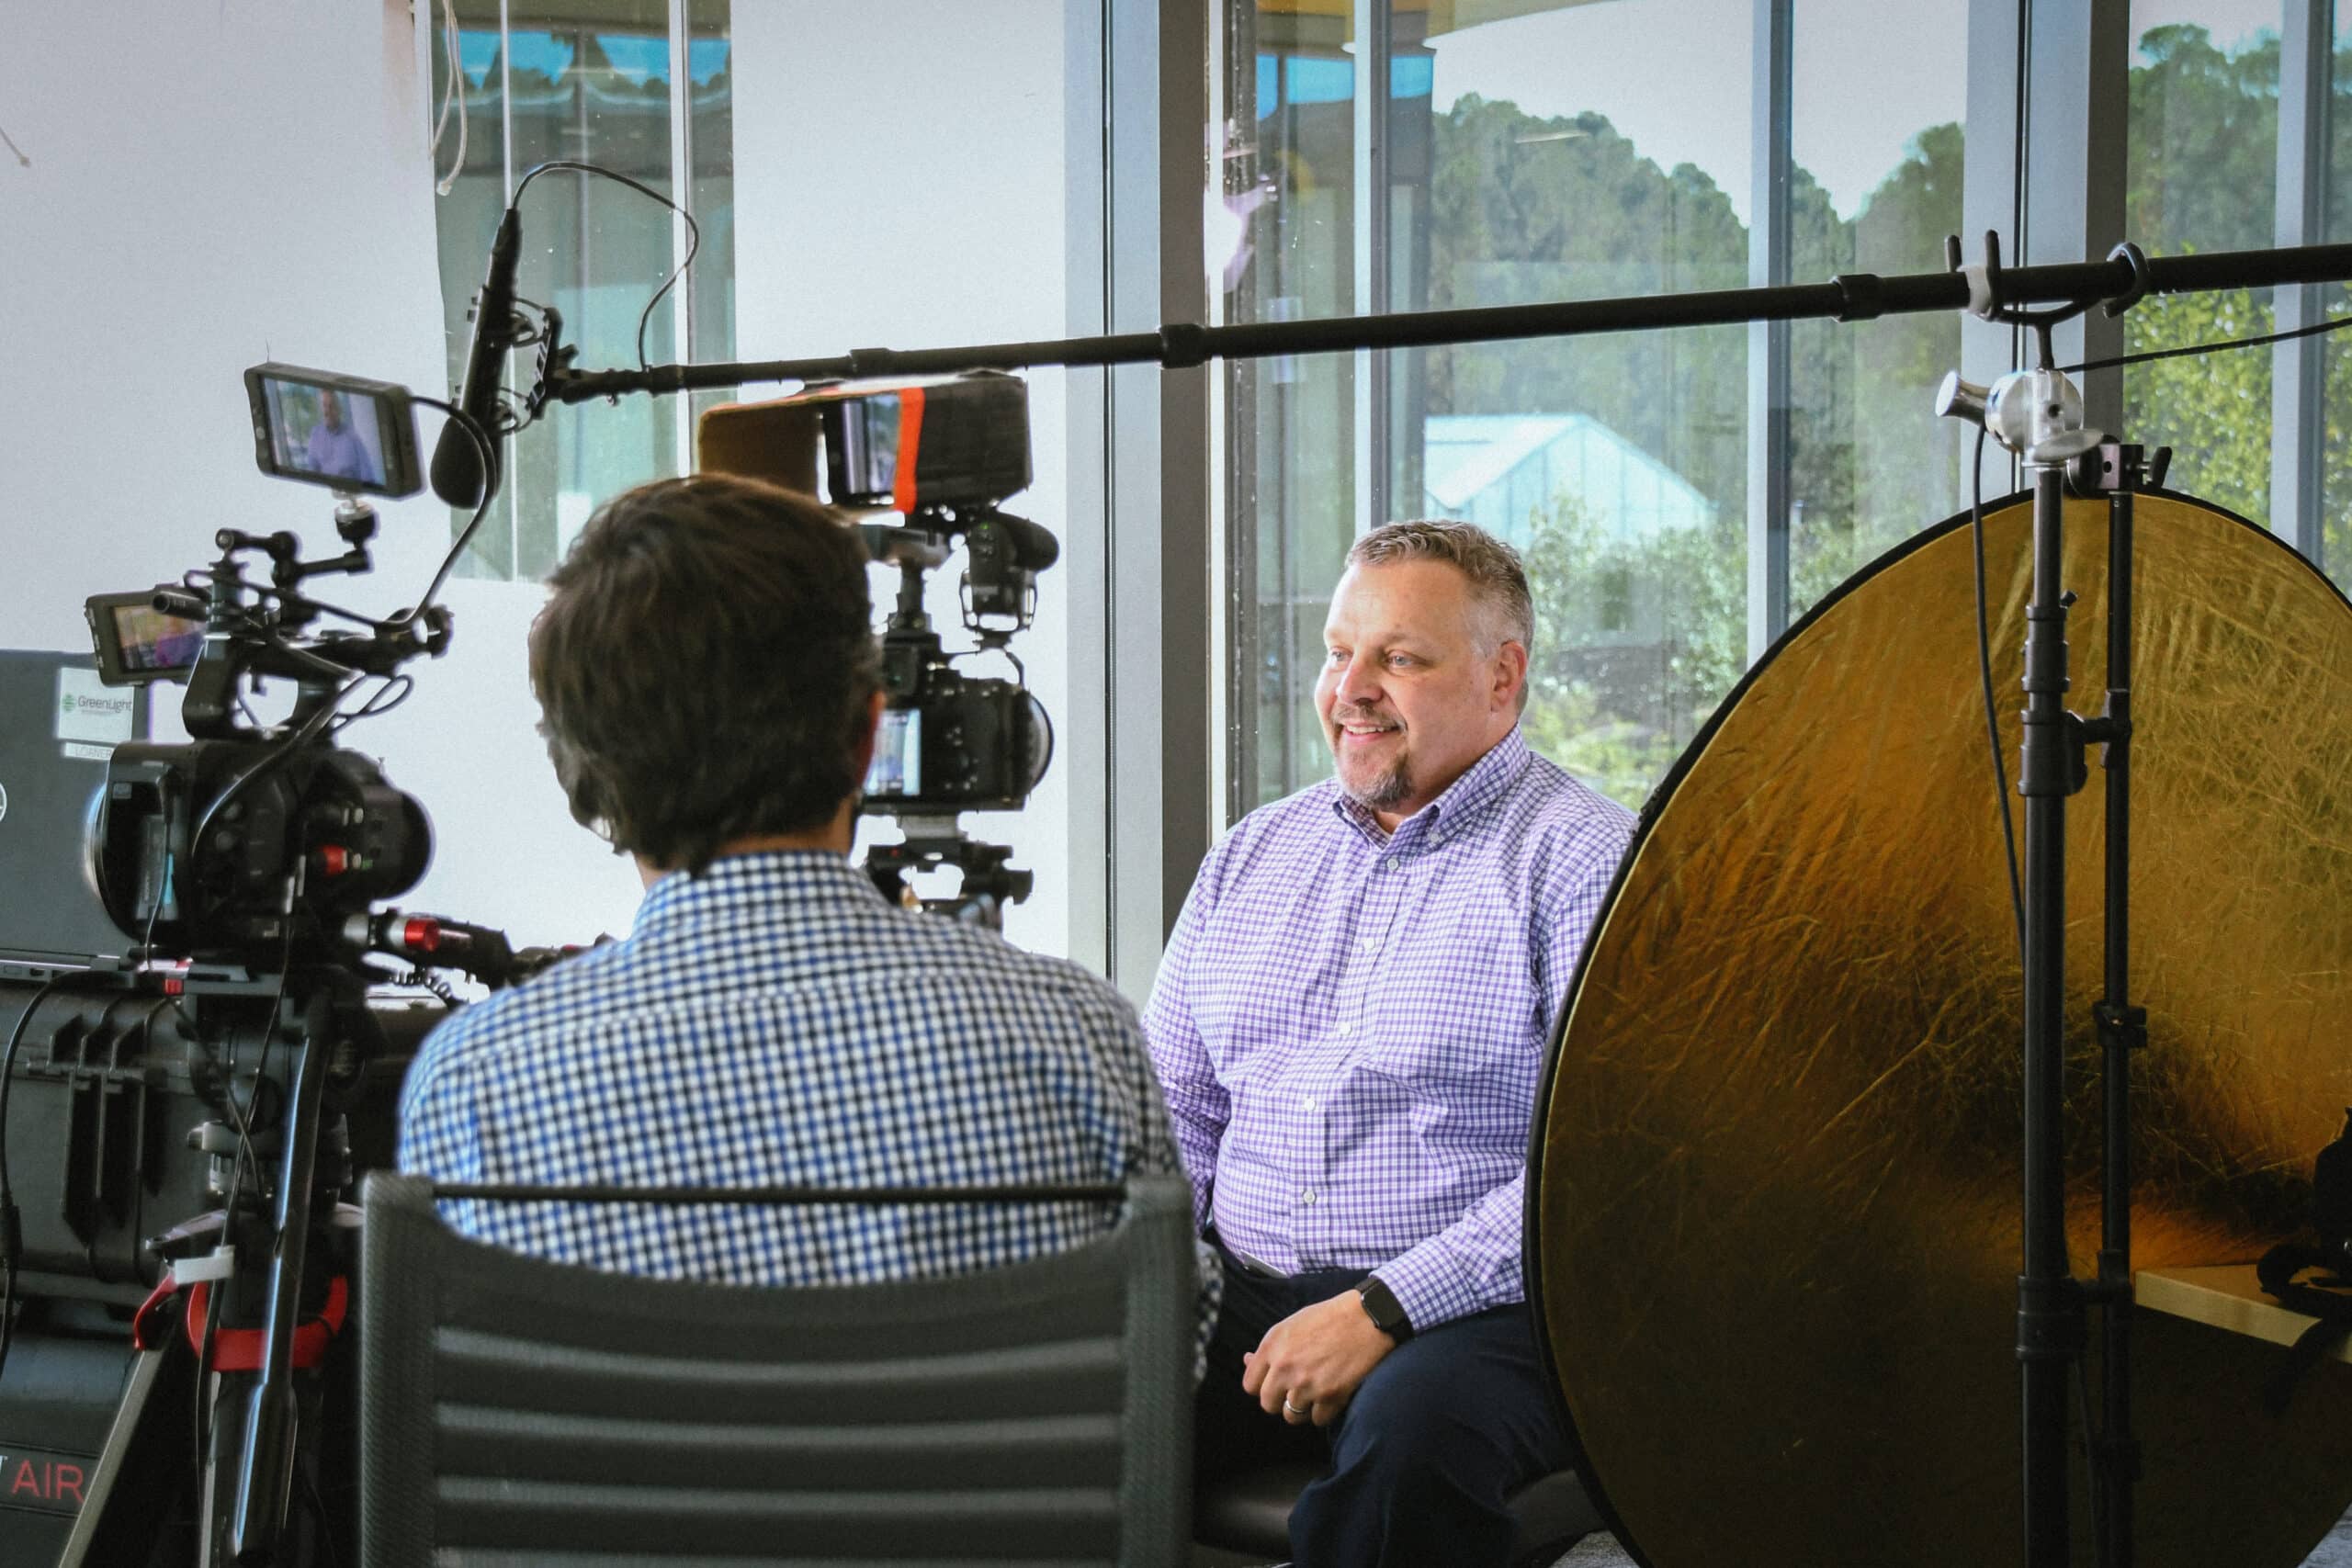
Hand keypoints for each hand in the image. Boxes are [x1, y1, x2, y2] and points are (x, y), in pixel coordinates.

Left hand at [1241, 1289, 1396, 1426]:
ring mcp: (1307, 1384)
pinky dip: (1324, 1412)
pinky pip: (1317, 1420)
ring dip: (1302, 1408)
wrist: (1368, 1318)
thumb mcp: (1292, 1324)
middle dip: (1280, 1400)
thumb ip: (1269, 1347)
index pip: (1250, 1385)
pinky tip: (1331, 1395)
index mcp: (1272, 1346)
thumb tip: (1247, 1361)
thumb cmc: (1330, 1317)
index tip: (1274, 1384)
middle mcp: (1285, 1367)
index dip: (1262, 1386)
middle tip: (1296, 1390)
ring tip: (1315, 1393)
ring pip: (1292, 1416)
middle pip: (1268, 1405)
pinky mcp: (1330, 1397)